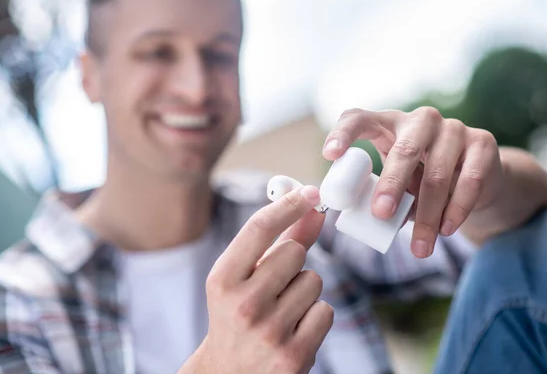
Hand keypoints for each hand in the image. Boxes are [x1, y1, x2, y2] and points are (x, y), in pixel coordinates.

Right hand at [183, 186, 331, 373]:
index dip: (288, 204)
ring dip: (303, 291)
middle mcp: (243, 304)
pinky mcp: (295, 355)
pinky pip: (324, 310)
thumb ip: (277, 242)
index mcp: (222, 280)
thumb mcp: (243, 279)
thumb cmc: (238, 317)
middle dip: (292, 261)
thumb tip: (312, 208)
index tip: (309, 192)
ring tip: (281, 311)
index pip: (259, 228)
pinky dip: (314, 317)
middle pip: (294, 251)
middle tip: (276, 284)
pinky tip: (293, 330)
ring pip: (313, 280)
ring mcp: (270, 332)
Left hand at [322, 107, 503, 257]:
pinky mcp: (482, 143)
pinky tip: (446, 230)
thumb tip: (361, 220)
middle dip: (391, 185)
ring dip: (427, 215)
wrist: (478, 175)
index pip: (359, 118)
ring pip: (438, 174)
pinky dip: (456, 210)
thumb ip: (381, 193)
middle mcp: (420, 120)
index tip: (330, 155)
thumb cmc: (422, 179)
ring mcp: (453, 128)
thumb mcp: (398, 182)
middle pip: (404, 150)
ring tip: (419, 248)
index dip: (343, 133)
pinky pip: (469, 180)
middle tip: (381, 214)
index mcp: (388, 124)